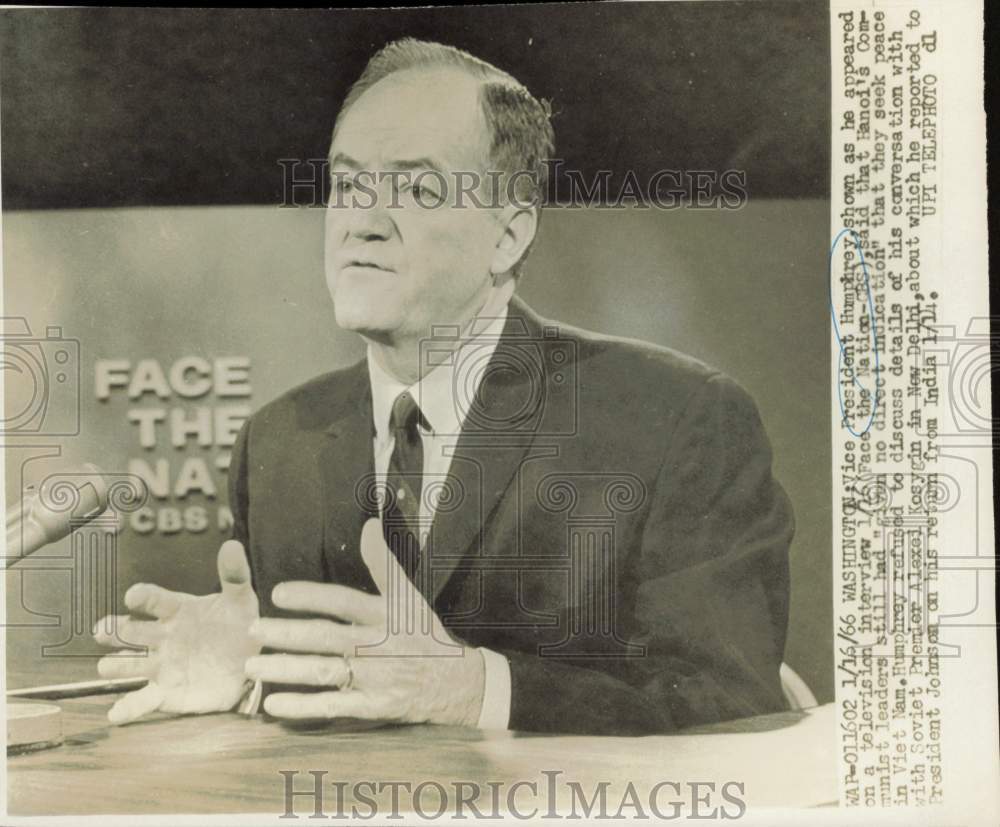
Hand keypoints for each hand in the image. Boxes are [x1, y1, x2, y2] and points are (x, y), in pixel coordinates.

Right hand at [93, 539, 260, 723]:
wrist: (247, 662)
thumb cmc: (236, 625)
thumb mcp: (240, 599)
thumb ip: (234, 575)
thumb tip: (232, 546)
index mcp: (177, 611)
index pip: (155, 600)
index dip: (144, 597)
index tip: (134, 596)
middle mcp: (162, 638)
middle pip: (132, 633)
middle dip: (116, 631)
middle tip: (103, 630)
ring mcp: (161, 666)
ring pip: (131, 665)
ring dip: (118, 666)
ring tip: (108, 666)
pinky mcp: (167, 694)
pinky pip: (143, 701)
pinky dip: (128, 708)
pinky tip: (115, 714)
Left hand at [245, 518, 484, 726]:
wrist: (454, 682)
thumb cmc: (423, 634)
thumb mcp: (408, 596)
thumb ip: (383, 563)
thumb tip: (368, 525)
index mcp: (384, 615)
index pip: (343, 601)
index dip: (311, 596)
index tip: (277, 593)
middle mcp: (377, 645)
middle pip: (326, 638)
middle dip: (287, 634)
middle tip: (251, 629)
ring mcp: (374, 678)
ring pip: (324, 672)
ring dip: (286, 669)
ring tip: (252, 665)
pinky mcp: (372, 706)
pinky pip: (333, 707)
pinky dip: (303, 707)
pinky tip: (274, 704)